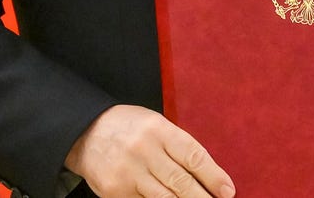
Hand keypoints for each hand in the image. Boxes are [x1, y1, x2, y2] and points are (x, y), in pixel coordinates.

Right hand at [64, 105, 234, 197]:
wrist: (85, 132)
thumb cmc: (129, 127)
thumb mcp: (156, 123)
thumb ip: (177, 145)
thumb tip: (207, 173)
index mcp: (159, 130)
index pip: (193, 156)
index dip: (213, 176)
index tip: (228, 190)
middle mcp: (144, 151)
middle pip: (180, 181)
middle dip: (203, 197)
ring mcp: (128, 173)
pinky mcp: (115, 191)